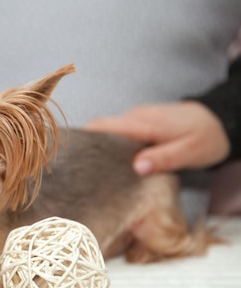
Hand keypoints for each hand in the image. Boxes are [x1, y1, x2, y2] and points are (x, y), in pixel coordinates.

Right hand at [84, 101, 229, 174]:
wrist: (219, 120)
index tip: (68, 154)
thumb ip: (164, 158)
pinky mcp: (139, 123)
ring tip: (88, 170)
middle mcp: (135, 117)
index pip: (104, 126)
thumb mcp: (191, 152)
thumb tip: (136, 167)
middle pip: (100, 129)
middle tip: (74, 169)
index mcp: (144, 123)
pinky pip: (117, 133)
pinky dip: (109, 145)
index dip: (84, 138)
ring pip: (108, 131)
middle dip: (86, 145)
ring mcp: (136, 118)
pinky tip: (109, 162)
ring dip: (98, 147)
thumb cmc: (205, 138)